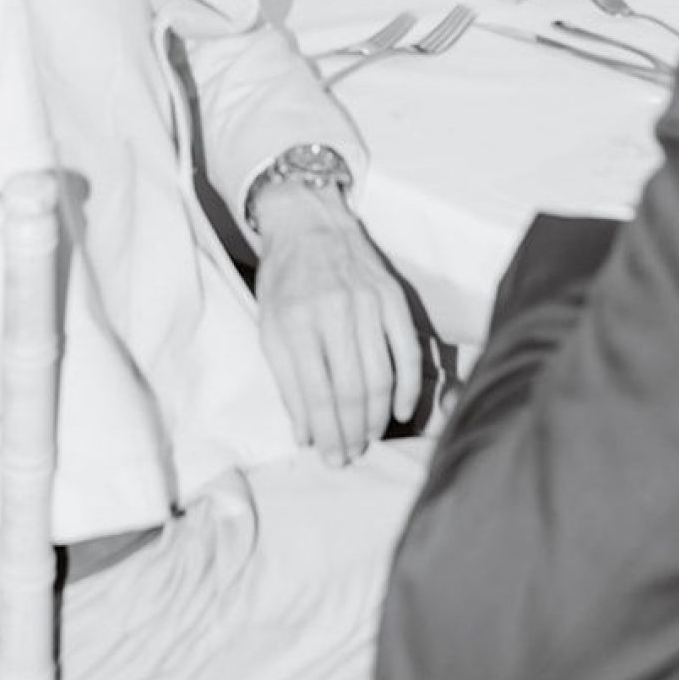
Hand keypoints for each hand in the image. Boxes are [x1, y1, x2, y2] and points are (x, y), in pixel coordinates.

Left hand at [253, 186, 424, 465]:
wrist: (307, 220)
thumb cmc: (283, 279)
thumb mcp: (268, 327)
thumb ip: (286, 382)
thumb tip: (305, 435)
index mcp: (296, 321)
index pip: (317, 393)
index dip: (327, 434)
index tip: (331, 459)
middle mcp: (334, 312)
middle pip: (352, 390)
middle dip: (353, 433)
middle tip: (351, 455)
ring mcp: (367, 302)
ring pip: (381, 376)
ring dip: (377, 418)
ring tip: (369, 439)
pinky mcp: (392, 296)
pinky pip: (408, 350)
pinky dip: (409, 386)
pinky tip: (401, 411)